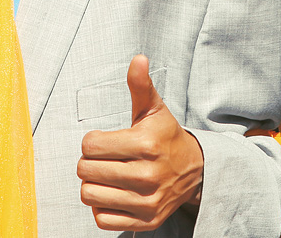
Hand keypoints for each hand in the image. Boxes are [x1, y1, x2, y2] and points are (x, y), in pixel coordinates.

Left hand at [77, 55, 203, 230]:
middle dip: (90, 162)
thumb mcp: (154, 109)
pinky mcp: (145, 221)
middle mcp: (148, 175)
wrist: (194, 170)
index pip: (90, 146)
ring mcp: (147, 201)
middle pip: (86, 171)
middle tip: (105, 158)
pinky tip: (113, 193)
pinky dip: (101, 207)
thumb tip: (138, 59)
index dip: (92, 141)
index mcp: (147, 144)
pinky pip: (101, 219)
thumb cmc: (165, 137)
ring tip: (106, 175)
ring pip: (89, 195)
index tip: (105, 141)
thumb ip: (141, 85)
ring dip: (92, 185)